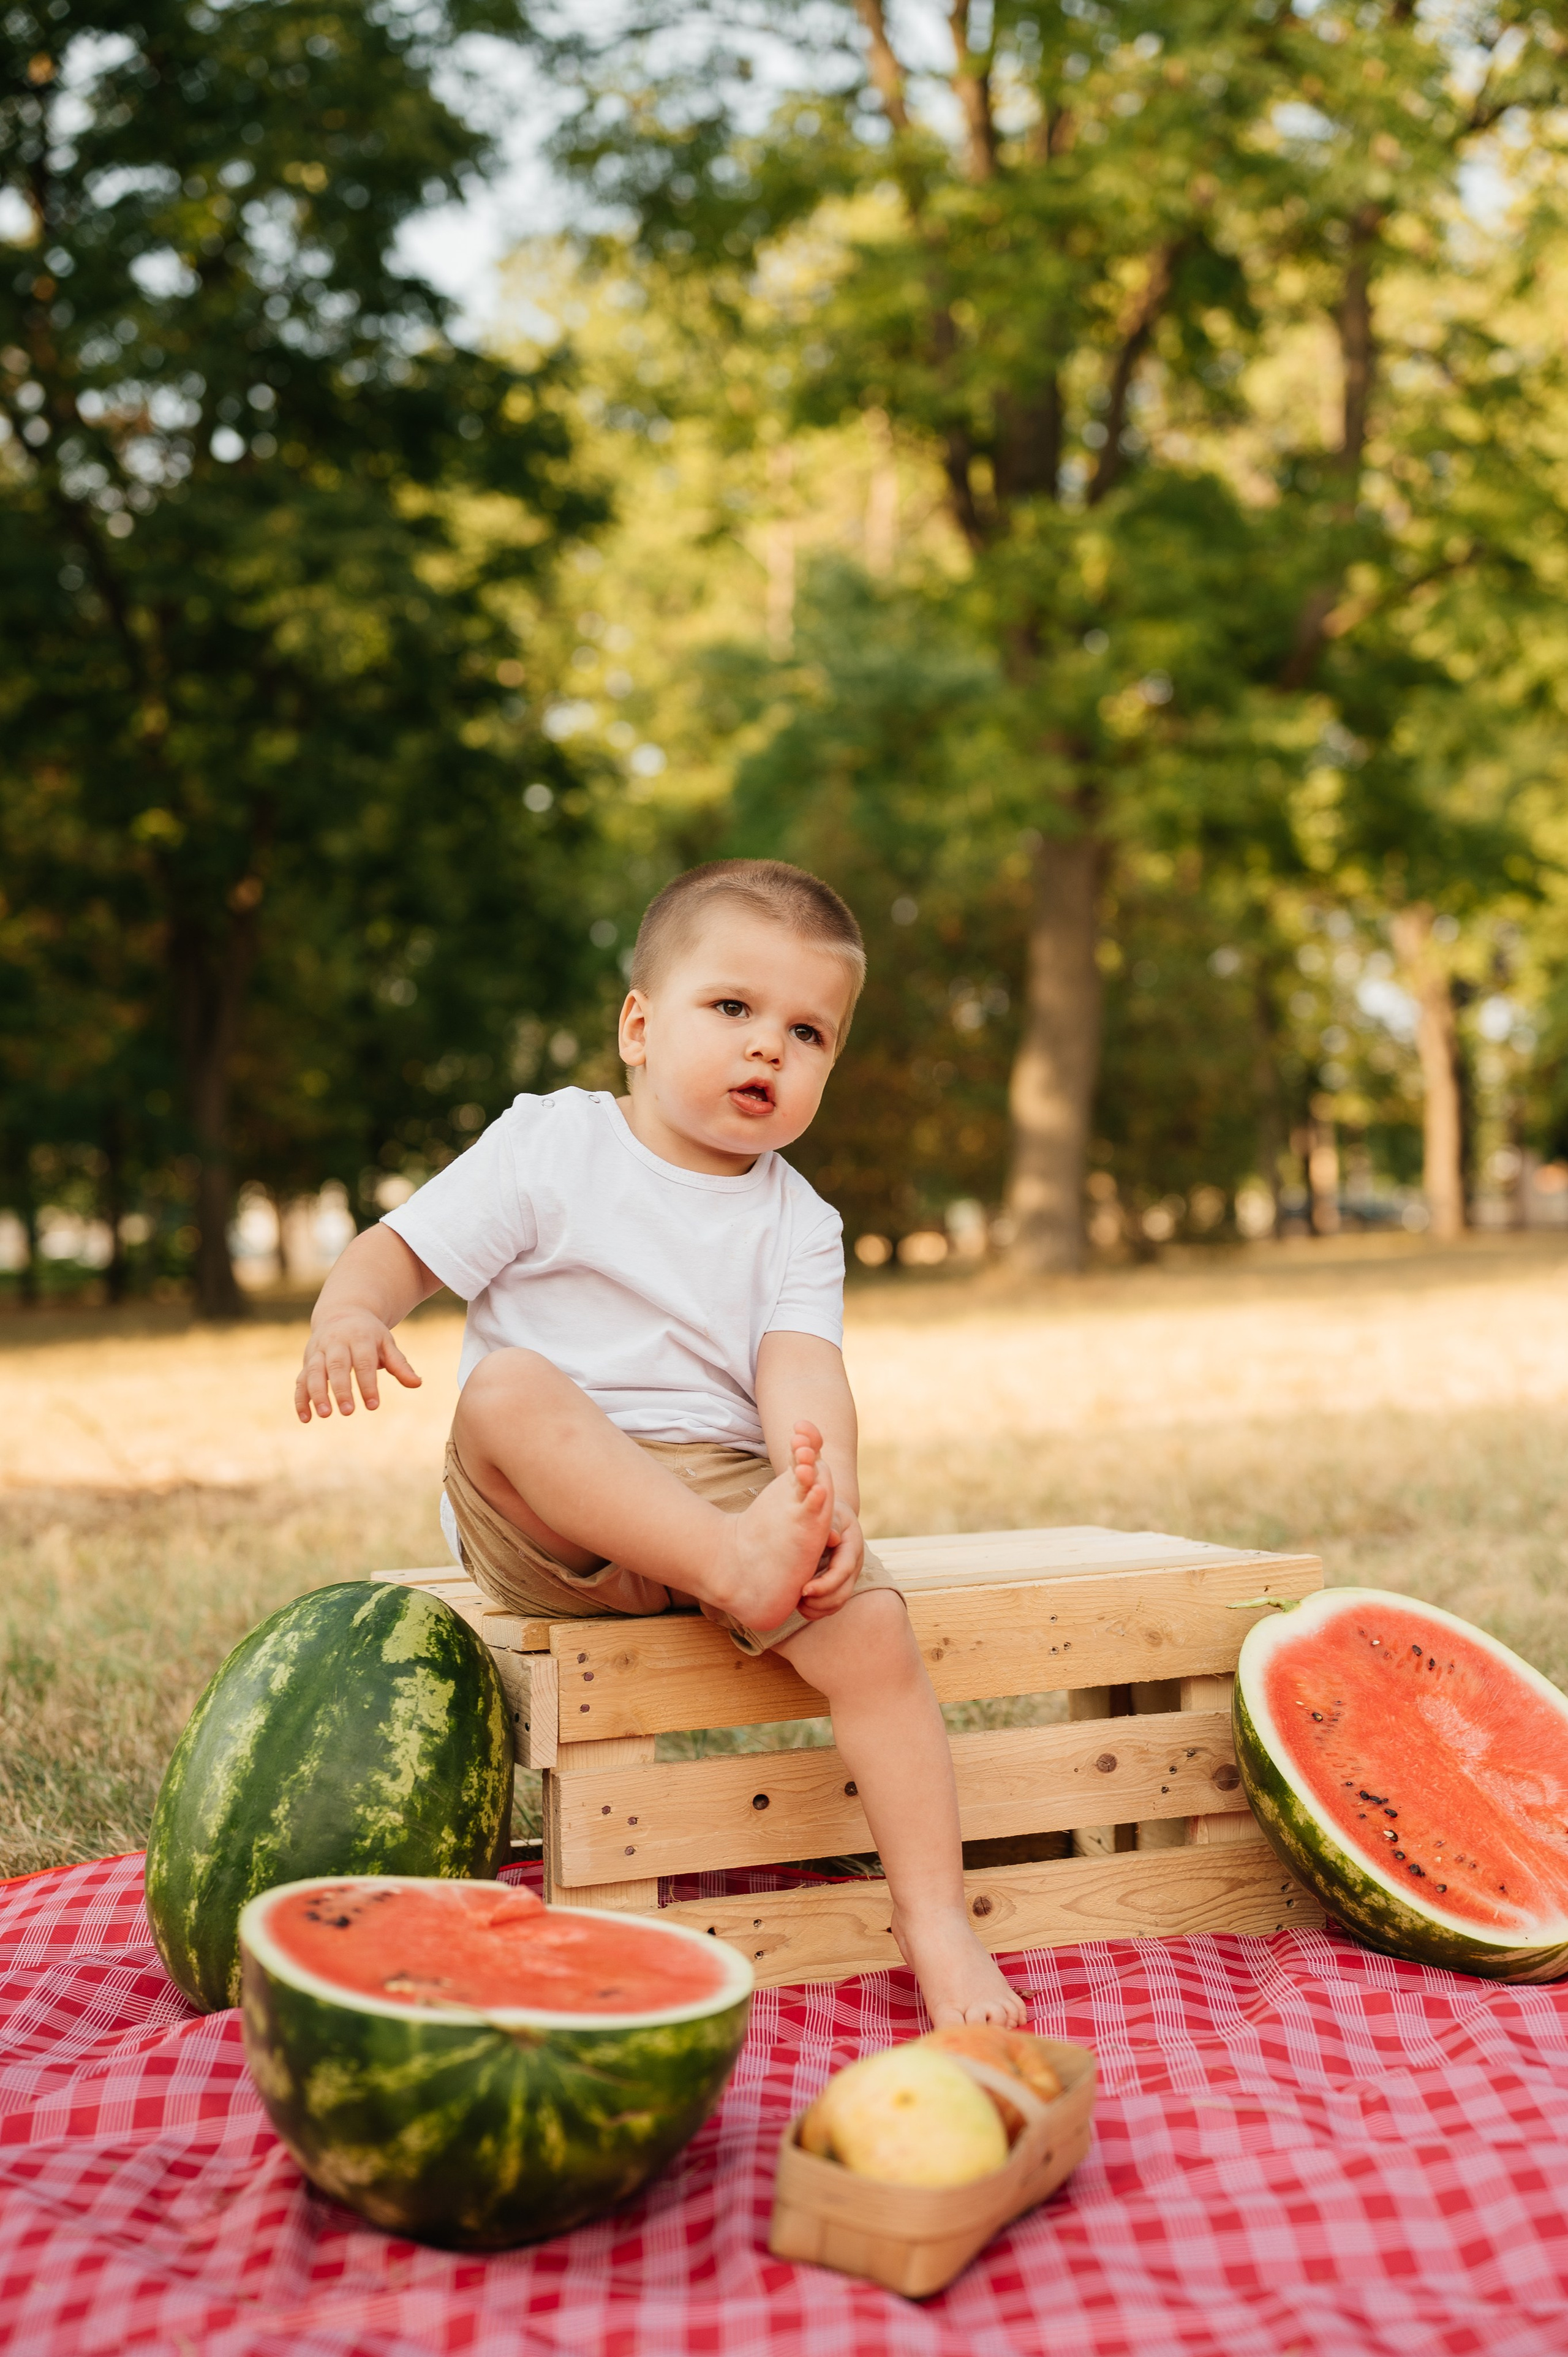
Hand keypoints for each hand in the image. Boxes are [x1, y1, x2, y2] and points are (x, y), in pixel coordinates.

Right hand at [295, 1310, 421, 1422]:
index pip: (363, 1362)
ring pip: (313, 1372)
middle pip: (336, 1366)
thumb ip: (400, 1364)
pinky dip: (300, 1399)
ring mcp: (318, 1351)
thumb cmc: (369, 1334)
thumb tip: (417, 1383)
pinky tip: (305, 1418)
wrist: (342, 1313)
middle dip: (341, 1389)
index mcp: (359, 1337)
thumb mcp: (386, 1343)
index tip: (374, 1405)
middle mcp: (335, 1343)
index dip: (368, 1384)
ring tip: (325, 1415)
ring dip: (317, 1394)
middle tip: (348, 1412)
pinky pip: (300, 1380)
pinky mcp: (306, 1361)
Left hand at [794, 1508, 864, 1620]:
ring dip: (817, 1609)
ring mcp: (847, 1577)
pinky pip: (831, 1605)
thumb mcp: (831, 1511)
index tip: (804, 1590)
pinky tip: (799, 1604)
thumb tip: (832, 1537)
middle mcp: (853, 1565)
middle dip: (819, 1602)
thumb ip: (830, 1523)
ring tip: (796, 1603)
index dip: (825, 1585)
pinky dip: (816, 1610)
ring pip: (837, 1603)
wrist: (833, 1514)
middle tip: (796, 1599)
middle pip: (842, 1593)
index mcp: (852, 1546)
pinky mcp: (839, 1584)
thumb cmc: (827, 1511)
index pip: (843, 1571)